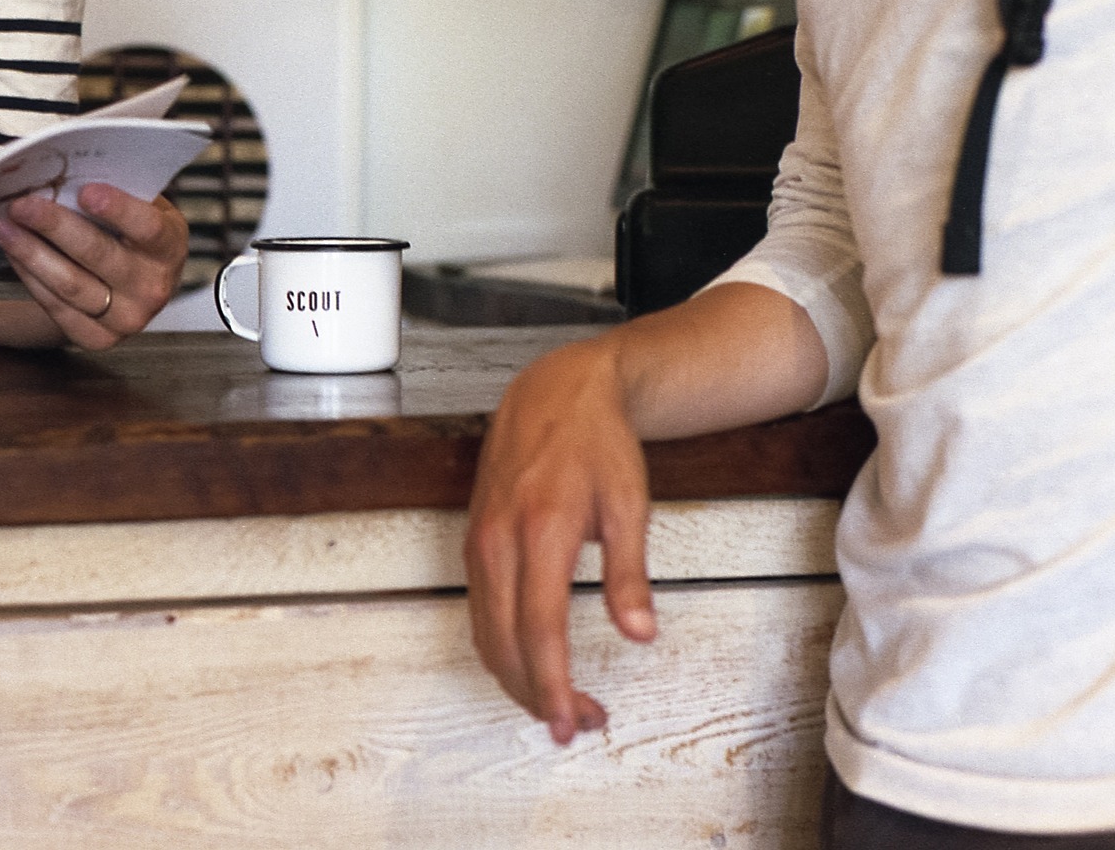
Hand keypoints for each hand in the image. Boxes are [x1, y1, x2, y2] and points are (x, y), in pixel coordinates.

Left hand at [0, 183, 187, 349]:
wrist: (138, 282)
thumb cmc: (131, 232)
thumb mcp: (140, 206)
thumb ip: (114, 191)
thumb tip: (61, 171)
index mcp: (169, 247)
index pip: (147, 228)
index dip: (118, 209)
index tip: (85, 191)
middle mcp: (153, 287)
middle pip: (98, 255)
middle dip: (54, 226)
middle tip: (21, 205)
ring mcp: (128, 318)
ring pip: (71, 284)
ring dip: (30, 253)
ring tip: (2, 228)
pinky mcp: (99, 339)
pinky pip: (57, 307)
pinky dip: (30, 278)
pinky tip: (14, 254)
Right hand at [465, 334, 656, 743]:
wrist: (555, 391)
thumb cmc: (596, 441)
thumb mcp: (629, 504)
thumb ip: (630, 573)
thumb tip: (639, 632)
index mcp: (540, 531)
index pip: (540, 631)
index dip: (554, 685)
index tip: (574, 721)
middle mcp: (498, 540)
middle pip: (505, 643)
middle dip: (535, 694)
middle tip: (576, 723)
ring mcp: (480, 540)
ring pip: (485, 632)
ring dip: (516, 676)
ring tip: (557, 701)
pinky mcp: (474, 539)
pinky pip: (479, 609)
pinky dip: (500, 646)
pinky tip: (528, 659)